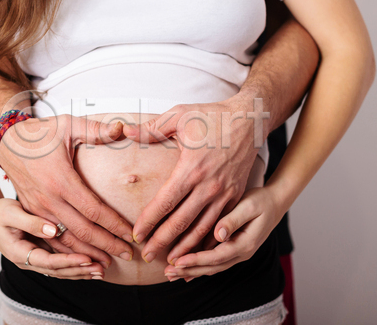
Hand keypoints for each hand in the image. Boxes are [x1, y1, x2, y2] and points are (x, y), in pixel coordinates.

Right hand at [0, 114, 133, 266]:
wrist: (6, 141)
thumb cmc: (40, 133)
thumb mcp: (68, 126)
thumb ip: (96, 130)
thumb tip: (121, 128)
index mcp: (61, 181)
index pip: (94, 211)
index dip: (115, 225)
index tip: (132, 235)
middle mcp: (49, 200)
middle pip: (83, 231)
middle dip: (107, 245)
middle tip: (127, 255)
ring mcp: (38, 209)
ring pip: (65, 240)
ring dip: (88, 254)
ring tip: (107, 264)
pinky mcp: (31, 213)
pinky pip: (50, 239)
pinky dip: (67, 252)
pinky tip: (81, 258)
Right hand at [0, 197, 105, 279]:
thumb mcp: (11, 213)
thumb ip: (31, 222)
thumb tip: (53, 230)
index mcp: (18, 252)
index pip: (47, 261)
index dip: (68, 261)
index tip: (86, 259)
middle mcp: (27, 261)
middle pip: (57, 271)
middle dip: (79, 271)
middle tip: (100, 269)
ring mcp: (35, 259)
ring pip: (60, 271)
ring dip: (81, 272)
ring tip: (101, 271)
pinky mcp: (41, 253)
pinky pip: (60, 264)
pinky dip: (76, 266)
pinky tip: (91, 265)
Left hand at [122, 96, 267, 263]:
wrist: (250, 119)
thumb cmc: (213, 116)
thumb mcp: (180, 115)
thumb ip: (152, 128)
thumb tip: (126, 130)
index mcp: (191, 169)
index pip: (165, 203)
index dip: (149, 221)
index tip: (137, 234)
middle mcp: (209, 186)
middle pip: (181, 222)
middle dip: (162, 242)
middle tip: (147, 256)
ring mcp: (225, 193)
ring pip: (202, 228)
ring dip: (185, 247)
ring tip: (171, 261)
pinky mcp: (236, 196)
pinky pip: (220, 224)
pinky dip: (208, 240)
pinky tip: (198, 249)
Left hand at [163, 186, 286, 281]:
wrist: (274, 202)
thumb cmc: (261, 201)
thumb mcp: (249, 205)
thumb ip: (233, 219)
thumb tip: (219, 234)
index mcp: (245, 244)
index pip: (216, 256)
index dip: (196, 260)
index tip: (178, 261)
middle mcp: (242, 253)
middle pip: (212, 267)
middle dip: (189, 271)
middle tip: (168, 273)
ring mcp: (238, 253)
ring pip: (212, 267)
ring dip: (191, 271)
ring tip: (171, 274)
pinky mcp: (233, 249)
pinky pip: (214, 262)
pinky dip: (199, 267)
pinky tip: (185, 270)